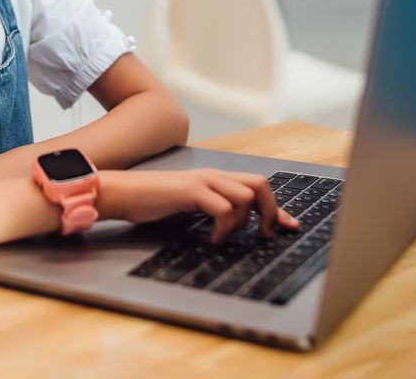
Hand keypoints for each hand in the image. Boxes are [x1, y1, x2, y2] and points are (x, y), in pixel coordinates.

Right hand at [96, 169, 299, 243]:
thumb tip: (235, 226)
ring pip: (245, 198)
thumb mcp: (190, 206)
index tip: (291, 226)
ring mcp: (204, 181)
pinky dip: (224, 229)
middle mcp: (215, 175)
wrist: (124, 193)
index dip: (278, 209)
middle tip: (263, 235)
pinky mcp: (192, 191)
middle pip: (260, 184)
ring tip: (225, 236)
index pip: (257, 187)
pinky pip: (223, 209)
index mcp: (216, 178)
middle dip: (270, 212)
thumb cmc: (153, 201)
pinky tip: (212, 239)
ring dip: (241, 224)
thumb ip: (213, 209)